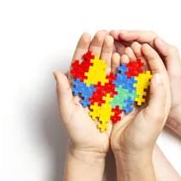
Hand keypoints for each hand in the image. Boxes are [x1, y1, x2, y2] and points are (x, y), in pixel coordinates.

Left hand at [53, 31, 115, 161]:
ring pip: (106, 68)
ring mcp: (102, 91)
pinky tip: (124, 57)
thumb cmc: (76, 132)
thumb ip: (63, 92)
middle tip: (103, 32)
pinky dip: (120, 68)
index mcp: (76, 87)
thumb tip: (56, 72)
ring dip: (109, 53)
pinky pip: (118, 80)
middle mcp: (89, 86)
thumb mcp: (67, 112)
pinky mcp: (113, 98)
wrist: (91, 148)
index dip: (82, 48)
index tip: (86, 35)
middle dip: (98, 46)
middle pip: (94, 62)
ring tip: (114, 40)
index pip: (79, 63)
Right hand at [110, 43, 170, 158]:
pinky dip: (114, 70)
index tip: (140, 42)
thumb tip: (158, 72)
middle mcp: (147, 92)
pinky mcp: (121, 100)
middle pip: (142, 66)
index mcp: (159, 93)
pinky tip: (108, 61)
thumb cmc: (145, 137)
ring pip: (129, 71)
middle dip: (134, 51)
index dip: (149, 53)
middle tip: (126, 39)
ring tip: (116, 45)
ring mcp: (134, 95)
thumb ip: (157, 93)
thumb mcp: (155, 114)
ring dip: (124, 58)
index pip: (156, 67)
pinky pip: (118, 81)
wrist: (130, 153)